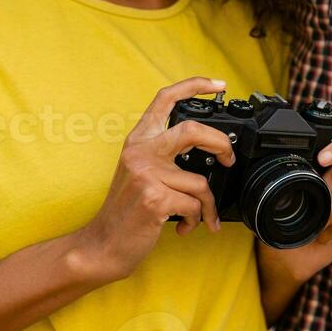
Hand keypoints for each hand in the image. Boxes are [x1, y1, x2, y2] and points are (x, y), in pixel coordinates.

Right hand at [69, 77, 235, 284]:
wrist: (103, 245)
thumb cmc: (126, 211)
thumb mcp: (139, 172)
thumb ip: (164, 155)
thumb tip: (208, 149)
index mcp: (138, 140)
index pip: (165, 99)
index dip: (195, 85)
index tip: (219, 85)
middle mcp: (140, 152)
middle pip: (192, 130)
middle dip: (221, 145)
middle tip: (228, 158)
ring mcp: (146, 174)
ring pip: (200, 182)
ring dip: (207, 205)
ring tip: (202, 216)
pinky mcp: (153, 198)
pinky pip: (194, 205)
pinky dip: (197, 220)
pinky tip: (184, 226)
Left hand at [257, 130, 331, 319]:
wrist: (284, 260)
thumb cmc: (279, 227)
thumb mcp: (272, 202)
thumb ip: (275, 185)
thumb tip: (263, 177)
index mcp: (320, 171)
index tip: (323, 158)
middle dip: (328, 185)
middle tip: (316, 196)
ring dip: (328, 214)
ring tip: (314, 225)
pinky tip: (322, 237)